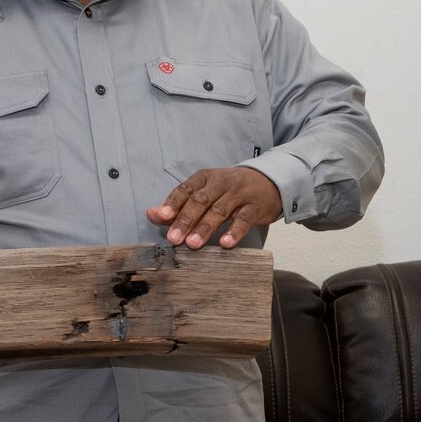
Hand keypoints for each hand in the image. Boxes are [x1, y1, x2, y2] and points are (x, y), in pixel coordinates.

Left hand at [147, 166, 281, 248]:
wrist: (269, 182)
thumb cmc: (230, 190)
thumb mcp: (205, 192)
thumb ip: (179, 204)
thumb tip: (151, 214)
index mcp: (205, 178)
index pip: (186, 189)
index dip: (173, 202)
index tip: (162, 216)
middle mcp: (221, 183)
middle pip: (201, 200)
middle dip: (186, 219)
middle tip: (174, 238)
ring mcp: (239, 194)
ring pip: (220, 211)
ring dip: (205, 228)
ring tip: (193, 244)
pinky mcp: (255, 207)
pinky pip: (244, 220)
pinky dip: (234, 232)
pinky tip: (225, 243)